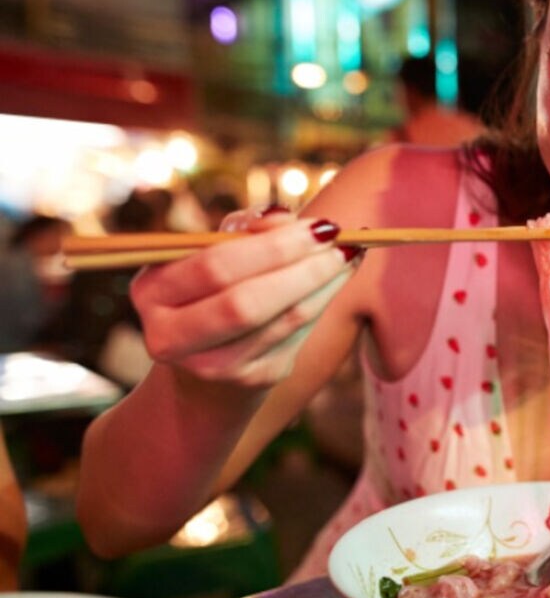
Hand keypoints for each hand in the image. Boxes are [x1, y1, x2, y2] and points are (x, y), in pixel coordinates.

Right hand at [131, 207, 360, 388]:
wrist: (206, 368)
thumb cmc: (212, 290)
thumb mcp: (212, 254)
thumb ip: (243, 229)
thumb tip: (282, 216)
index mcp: (151, 290)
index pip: (214, 266)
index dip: (272, 245)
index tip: (318, 224)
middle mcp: (171, 336)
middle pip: (246, 302)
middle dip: (303, 267)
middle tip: (341, 241)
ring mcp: (211, 366)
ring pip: (282, 320)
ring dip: (324, 283)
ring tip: (349, 255)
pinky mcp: (249, 381)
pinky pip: (296, 336)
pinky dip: (322, 303)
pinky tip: (338, 280)